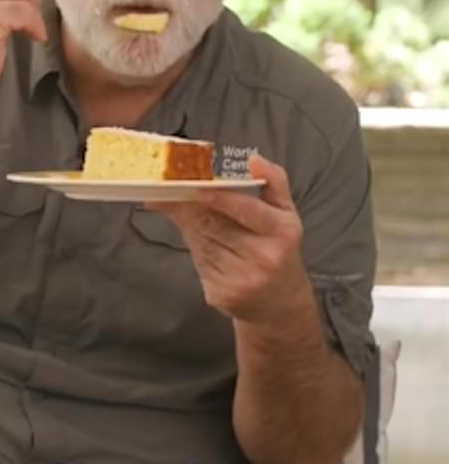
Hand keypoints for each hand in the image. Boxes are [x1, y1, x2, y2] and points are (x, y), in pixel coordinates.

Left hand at [148, 155, 310, 321]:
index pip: (248, 210)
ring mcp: (242, 280)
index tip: (199, 188)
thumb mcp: (286, 214)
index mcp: (282, 231)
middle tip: (177, 194)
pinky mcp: (222, 295)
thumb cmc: (280, 250)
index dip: (221, 199)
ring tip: (196, 222)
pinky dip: (196, 251)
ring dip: (193, 229)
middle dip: (194, 209)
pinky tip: (206, 248)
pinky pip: (198, 263)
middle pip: (215, 225)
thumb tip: (254, 159)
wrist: (280, 304)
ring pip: (202, 242)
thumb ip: (272, 182)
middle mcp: (264, 257)